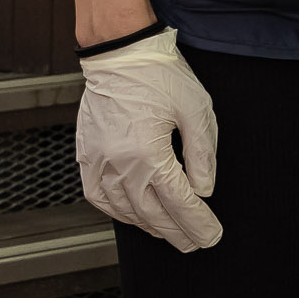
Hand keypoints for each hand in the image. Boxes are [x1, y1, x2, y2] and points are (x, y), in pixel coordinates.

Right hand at [75, 29, 221, 250]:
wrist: (119, 54)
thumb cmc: (160, 76)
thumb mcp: (196, 108)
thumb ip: (202, 153)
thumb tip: (203, 191)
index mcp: (148, 153)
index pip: (178, 201)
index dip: (197, 222)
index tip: (211, 236)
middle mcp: (119, 164)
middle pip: (152, 214)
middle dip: (177, 232)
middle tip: (196, 243)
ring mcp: (98, 163)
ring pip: (124, 211)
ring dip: (150, 226)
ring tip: (170, 233)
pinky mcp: (86, 157)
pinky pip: (99, 197)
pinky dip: (118, 212)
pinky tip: (134, 216)